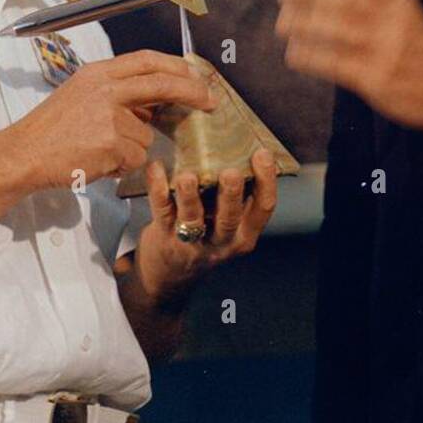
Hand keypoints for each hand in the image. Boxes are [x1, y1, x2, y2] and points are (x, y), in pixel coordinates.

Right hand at [12, 51, 215, 189]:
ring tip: (100, 152)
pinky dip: (121, 166)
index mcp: (98, 72)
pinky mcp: (110, 142)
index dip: (177, 65)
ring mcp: (108, 114)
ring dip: (132, 149)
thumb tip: (154, 104)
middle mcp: (105, 87)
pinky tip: (97, 163)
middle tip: (211, 101)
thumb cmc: (49, 130)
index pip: (147, 60)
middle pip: (161, 84)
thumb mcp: (81, 95)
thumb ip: (116, 94)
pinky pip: (135, 158)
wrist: (22, 154)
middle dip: (192, 91)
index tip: (197, 74)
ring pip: (146, 134)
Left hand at [133, 151, 278, 305]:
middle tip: (231, 172)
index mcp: (243, 234)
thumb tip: (240, 147)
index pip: (263, 209)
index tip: (263, 154)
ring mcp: (191, 243)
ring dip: (190, 197)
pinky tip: (156, 168)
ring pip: (193, 221)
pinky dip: (157, 189)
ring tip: (188, 177)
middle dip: (231, 194)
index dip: (266, 181)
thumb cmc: (204, 236)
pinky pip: (161, 212)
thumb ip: (235, 197)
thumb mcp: (228, 224)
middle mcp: (221, 241)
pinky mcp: (164, 238)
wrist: (168, 276)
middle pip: (229, 219)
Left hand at [275, 0, 422, 134]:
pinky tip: (295, 52)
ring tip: (284, 23)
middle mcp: (392, 18)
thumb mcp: (405, 9)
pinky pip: (334, 62)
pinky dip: (309, 55)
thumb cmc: (420, 48)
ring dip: (301, 22)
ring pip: (335, 26)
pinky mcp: (375, 77)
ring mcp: (384, 47)